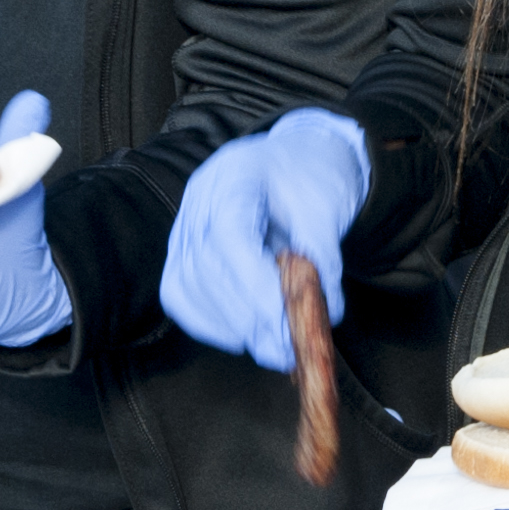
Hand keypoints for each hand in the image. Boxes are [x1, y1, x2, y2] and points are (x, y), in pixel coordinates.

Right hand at [158, 110, 366, 368]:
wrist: (296, 160)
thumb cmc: (311, 179)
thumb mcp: (329, 209)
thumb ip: (324, 258)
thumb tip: (324, 313)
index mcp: (235, 175)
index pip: (229, 233)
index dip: (253, 282)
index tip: (283, 319)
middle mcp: (199, 199)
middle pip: (205, 265)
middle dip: (248, 317)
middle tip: (289, 348)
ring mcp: (183, 225)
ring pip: (185, 286)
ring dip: (230, 326)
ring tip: (275, 346)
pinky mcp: (180, 252)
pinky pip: (179, 295)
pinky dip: (211, 323)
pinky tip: (246, 335)